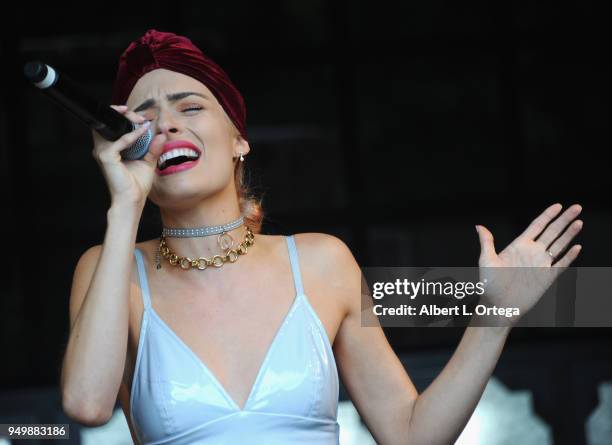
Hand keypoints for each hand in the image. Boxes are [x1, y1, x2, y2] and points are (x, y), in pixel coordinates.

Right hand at [91, 105, 166, 207]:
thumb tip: (161, 134)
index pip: (114, 126)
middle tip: (141, 117)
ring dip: (127, 120)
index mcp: (112, 148)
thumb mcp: (148, 162)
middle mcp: (104, 148)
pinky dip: (132, 135)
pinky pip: (120, 141)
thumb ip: (153, 148)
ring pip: (112, 127)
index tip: (142, 117)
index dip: (126, 117)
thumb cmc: (137, 185)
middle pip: (111, 122)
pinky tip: (143, 132)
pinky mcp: (106, 157)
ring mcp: (103, 152)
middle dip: (126, 115)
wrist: (132, 200)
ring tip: (141, 121)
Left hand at [475, 203, 582, 325]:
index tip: (558, 205)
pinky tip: (577, 247)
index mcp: (519, 246)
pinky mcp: (547, 277)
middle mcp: (532, 252)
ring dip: (570, 234)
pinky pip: (561, 264)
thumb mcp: (486, 260)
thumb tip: (479, 226)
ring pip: (559, 245)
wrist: (498, 306)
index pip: (537, 226)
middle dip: (564, 219)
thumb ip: (487, 242)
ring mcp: (541, 264)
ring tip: (579, 222)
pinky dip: (570, 256)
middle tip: (576, 207)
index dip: (548, 215)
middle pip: (552, 232)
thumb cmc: (489, 285)